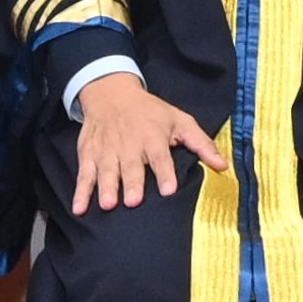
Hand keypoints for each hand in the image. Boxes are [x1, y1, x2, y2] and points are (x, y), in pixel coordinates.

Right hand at [71, 73, 208, 217]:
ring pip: (106, 170)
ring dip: (107, 187)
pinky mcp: (89, 154)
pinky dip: (80, 192)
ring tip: (108, 204)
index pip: (160, 156)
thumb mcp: (180, 120)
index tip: (168, 190)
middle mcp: (129, 144)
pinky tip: (79, 208)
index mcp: (153, 137)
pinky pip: (84, 174)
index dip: (164, 172)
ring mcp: (106, 150)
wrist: (111, 93)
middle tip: (133, 201)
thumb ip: (201, 144)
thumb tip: (223, 166)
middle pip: (131, 166)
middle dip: (131, 182)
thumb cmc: (150, 112)